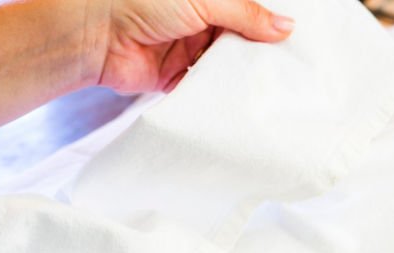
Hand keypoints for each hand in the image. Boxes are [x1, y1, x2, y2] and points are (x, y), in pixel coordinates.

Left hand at [97, 0, 293, 92]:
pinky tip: (245, 102)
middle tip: (295, 69)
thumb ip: (246, 14)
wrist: (93, 34)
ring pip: (228, 65)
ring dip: (245, 75)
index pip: (249, 9)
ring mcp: (190, 49)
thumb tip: (286, 27)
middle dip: (263, 53)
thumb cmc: (141, 1)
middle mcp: (201, 19)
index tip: (300, 37)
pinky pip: (208, 89)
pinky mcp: (179, 78)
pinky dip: (223, 95)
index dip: (272, 21)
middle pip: (243, 39)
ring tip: (276, 88)